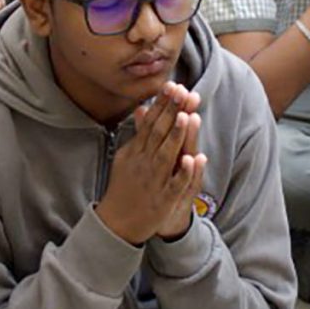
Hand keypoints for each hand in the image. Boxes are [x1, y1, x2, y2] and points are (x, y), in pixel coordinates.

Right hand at [95, 83, 204, 244]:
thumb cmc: (124, 187)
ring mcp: (153, 180)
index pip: (151, 123)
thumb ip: (137, 133)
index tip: (172, 85)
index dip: (162, 104)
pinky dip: (183, 172)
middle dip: (171, 112)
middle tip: (182, 90)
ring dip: (176, 136)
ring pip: (166, 155)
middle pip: (159, 133)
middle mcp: (144, 162)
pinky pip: (175, 184)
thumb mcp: (126, 157)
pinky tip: (192, 159)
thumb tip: (141, 108)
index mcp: (136, 151)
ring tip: (185, 116)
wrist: (117, 223)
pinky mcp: (163, 199)